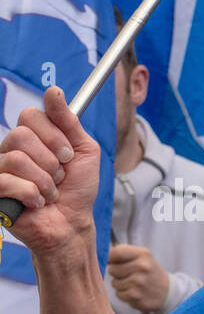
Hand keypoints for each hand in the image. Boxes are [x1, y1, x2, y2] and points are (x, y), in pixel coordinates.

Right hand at [0, 87, 99, 254]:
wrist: (73, 223)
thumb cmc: (78, 189)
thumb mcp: (84, 151)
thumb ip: (69, 121)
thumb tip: (54, 90)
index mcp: (31, 137)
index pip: (30, 115)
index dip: (54, 136)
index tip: (68, 155)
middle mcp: (10, 149)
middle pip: (21, 135)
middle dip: (51, 161)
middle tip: (59, 176)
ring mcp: (0, 169)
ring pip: (17, 159)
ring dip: (46, 181)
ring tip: (50, 192)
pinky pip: (8, 181)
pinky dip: (33, 194)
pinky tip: (37, 202)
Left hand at [108, 244, 168, 313]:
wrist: (167, 291)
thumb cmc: (148, 271)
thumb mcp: (141, 256)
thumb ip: (121, 252)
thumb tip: (99, 255)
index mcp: (143, 254)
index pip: (115, 252)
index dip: (110, 258)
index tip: (114, 262)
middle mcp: (142, 267)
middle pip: (112, 269)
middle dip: (117, 273)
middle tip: (130, 274)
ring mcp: (139, 283)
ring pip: (114, 283)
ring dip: (120, 284)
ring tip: (134, 284)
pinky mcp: (136, 296)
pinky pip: (118, 294)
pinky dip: (124, 294)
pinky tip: (135, 292)